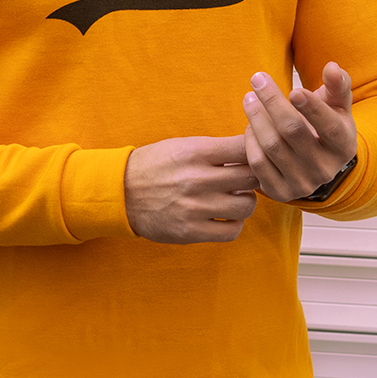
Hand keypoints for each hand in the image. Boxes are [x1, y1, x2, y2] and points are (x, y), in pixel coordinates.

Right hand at [124, 135, 257, 243]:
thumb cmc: (157, 165)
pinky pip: (232, 231)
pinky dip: (234, 224)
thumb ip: (217, 149)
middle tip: (245, 178)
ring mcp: (194, 207)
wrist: (120, 192)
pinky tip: (224, 217)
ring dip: (245, 202)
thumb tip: (254, 149)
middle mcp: (196, 179)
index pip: (244, 148)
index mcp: (195, 152)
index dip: (256, 150)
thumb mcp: (183, 146)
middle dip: (253, 177)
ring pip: (246, 206)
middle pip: (252, 177)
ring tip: (233, 198)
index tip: (254, 154)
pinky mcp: (190, 231)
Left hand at [242, 63, 357, 201]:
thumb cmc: (326, 123)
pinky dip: (250, 141)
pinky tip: (250, 125)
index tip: (294, 90)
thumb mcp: (337, 105)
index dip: (312, 109)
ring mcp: (302, 184)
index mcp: (344, 146)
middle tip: (257, 79)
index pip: (330, 127)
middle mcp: (325, 169)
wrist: (315, 161)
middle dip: (272, 101)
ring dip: (256, 117)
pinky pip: (257, 164)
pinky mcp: (280, 192)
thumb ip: (338, 85)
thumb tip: (333, 67)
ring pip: (272, 146)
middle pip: (293, 131)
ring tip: (249, 98)